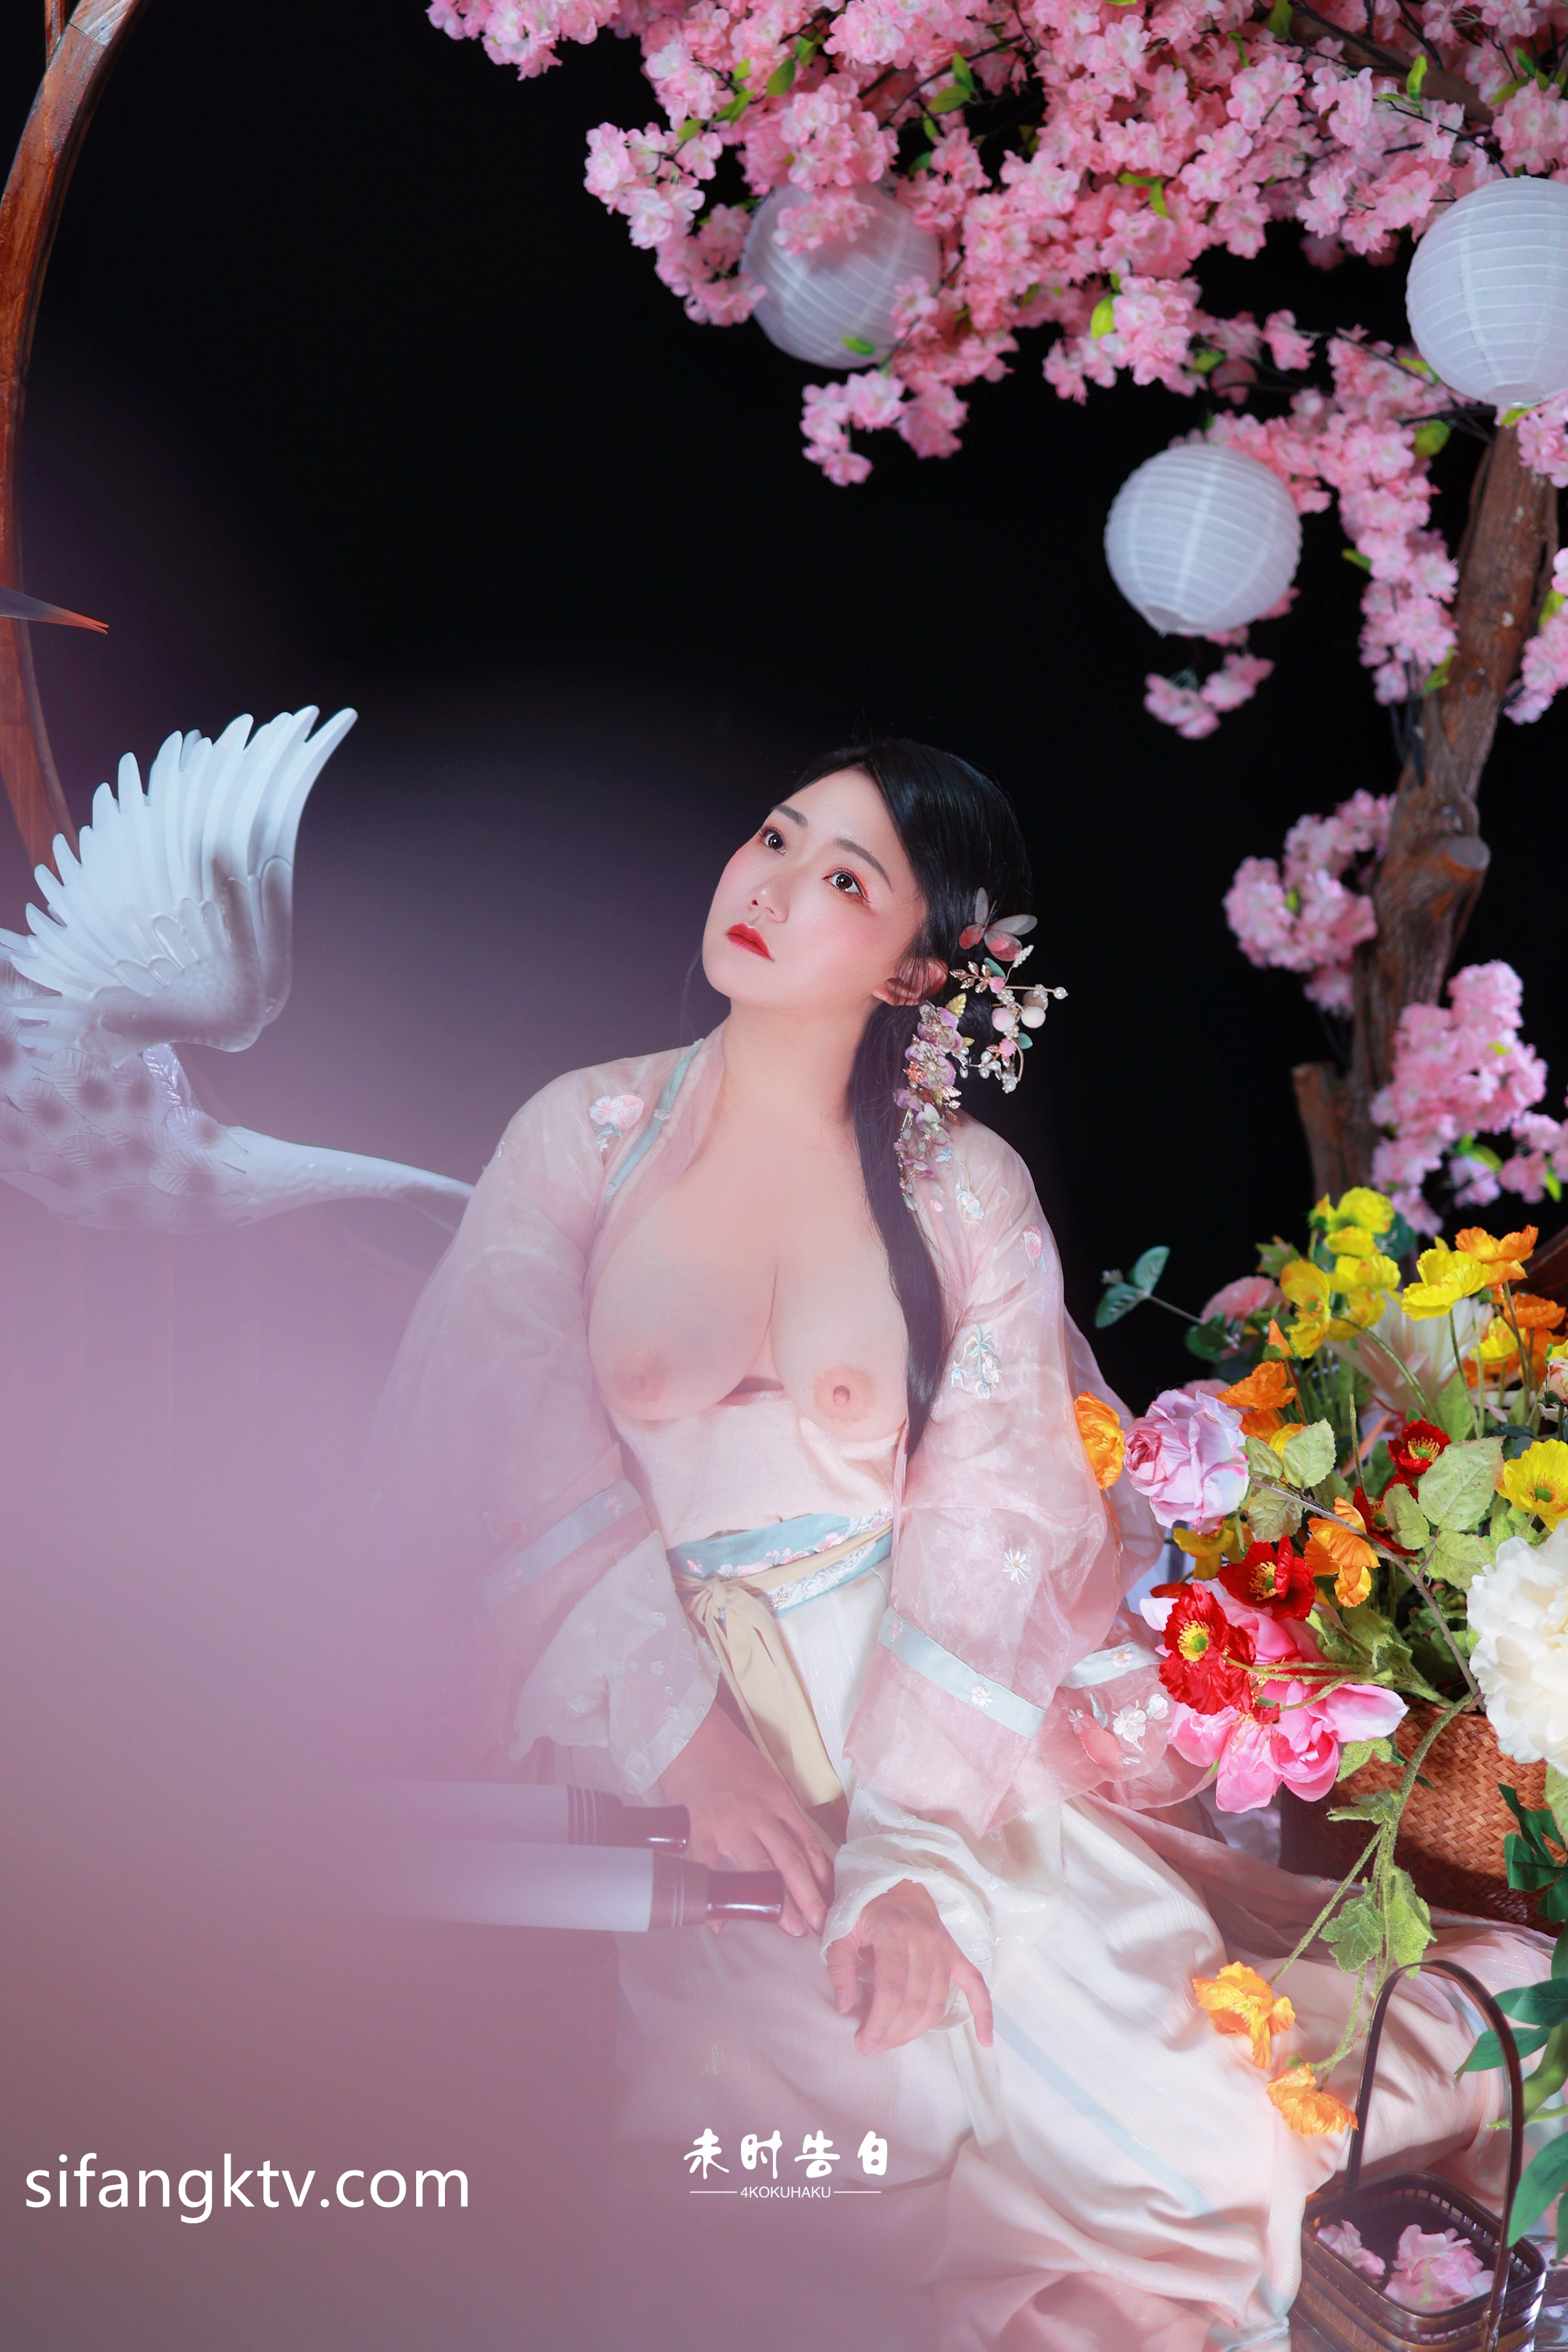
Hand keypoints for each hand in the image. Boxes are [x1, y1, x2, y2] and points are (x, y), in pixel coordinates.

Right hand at [657, 1696, 834, 1938]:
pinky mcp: (702, 1828)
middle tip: (821, 1926)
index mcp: (778, 1798)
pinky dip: (716, 1897)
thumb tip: (790, 1840)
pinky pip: (710, 1869)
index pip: (807, 1843)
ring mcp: (731, 1823)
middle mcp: (760, 1813)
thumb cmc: (725, 1751)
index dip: (821, 1874)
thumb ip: (776, 1808)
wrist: (690, 1731)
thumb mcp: (763, 1776)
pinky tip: (720, 1922)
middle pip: (792, 1861)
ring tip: (791, 1928)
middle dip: (809, 1897)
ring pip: (761, 1868)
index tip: (830, 1899)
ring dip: (778, 1902)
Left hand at [824, 1879, 993, 2053]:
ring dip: (915, 2031)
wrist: (894, 1877)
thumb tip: (845, 2007)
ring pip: (937, 2003)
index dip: (878, 2023)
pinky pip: (976, 1985)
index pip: (891, 1992)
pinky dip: (983, 2013)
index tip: (863, 2042)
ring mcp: (945, 1948)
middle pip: (915, 2003)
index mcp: (894, 1933)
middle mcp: (924, 1941)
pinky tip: (984, 2040)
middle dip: (892, 2033)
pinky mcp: (957, 1953)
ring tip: (892, 2042)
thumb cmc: (863, 1905)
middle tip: (872, 2045)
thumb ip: (839, 1967)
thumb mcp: (840, 1929)